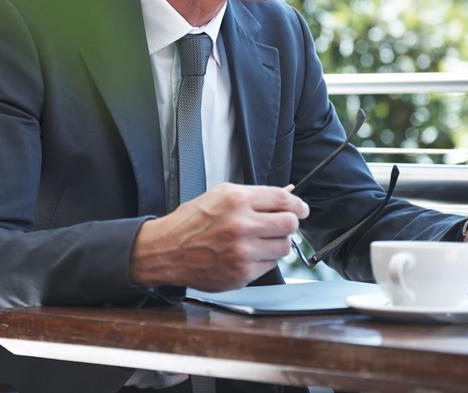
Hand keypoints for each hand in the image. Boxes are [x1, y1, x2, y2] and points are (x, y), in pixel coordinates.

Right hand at [129, 183, 308, 291]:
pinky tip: (246, 254)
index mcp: (236, 201)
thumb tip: (286, 195)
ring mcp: (242, 252)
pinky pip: (270, 266)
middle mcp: (241, 226)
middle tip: (281, 224)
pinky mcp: (242, 273)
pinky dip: (263, 259)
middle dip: (289, 224)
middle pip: (289, 224)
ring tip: (258, 240)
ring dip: (276, 243)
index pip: (283, 200)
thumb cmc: (191, 223)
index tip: (301, 209)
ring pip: (283, 247)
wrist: (167, 251)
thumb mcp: (220, 195)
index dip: (297, 205)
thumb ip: (255, 196)